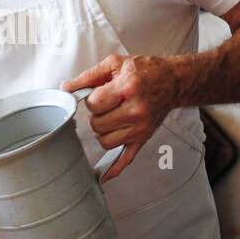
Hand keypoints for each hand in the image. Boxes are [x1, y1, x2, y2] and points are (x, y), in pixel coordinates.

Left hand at [61, 54, 176, 180]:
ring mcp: (140, 128)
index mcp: (127, 89)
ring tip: (109, 120)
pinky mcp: (143, 138)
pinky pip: (125, 159)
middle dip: (95, 115)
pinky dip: (113, 169)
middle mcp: (135, 111)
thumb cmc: (145, 71)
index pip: (94, 104)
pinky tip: (104, 175)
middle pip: (97, 125)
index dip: (91, 100)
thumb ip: (88, 76)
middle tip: (105, 106)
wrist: (173, 81)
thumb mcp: (115, 64)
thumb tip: (66, 87)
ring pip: (105, 142)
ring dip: (102, 132)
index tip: (98, 95)